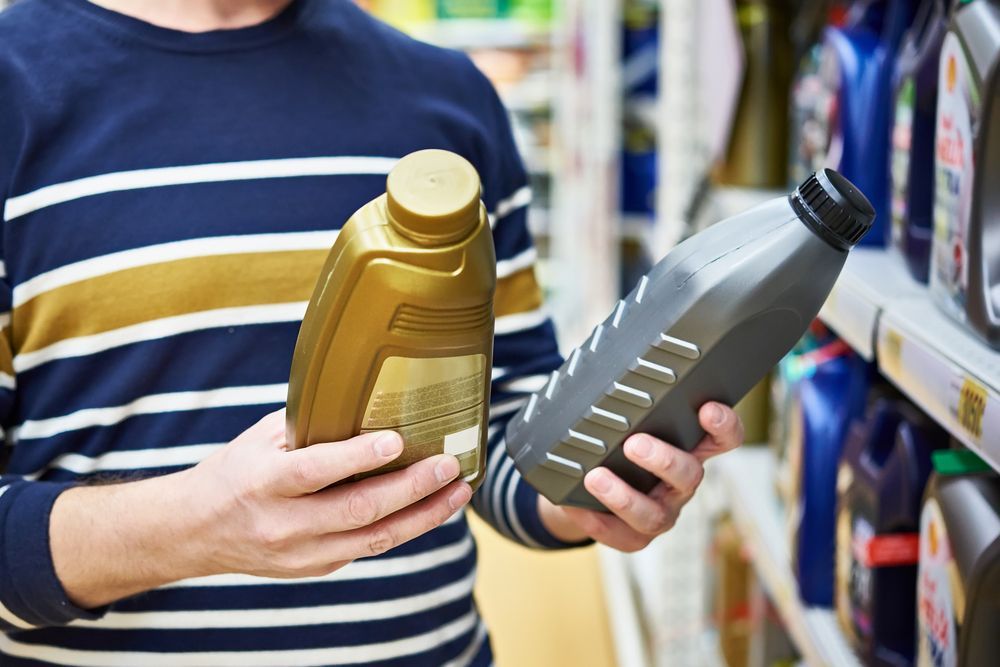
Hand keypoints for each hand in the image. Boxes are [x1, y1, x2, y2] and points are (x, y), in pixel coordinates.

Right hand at [190, 409, 472, 577]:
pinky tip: (432, 507)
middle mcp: (284, 523)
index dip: (359, 457)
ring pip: (375, 538)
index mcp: (265, 481)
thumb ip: (311, 422)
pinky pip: (370, 547)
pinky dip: (405, 526)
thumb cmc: (237, 471)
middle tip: (448, 464)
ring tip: (458, 490)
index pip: (316, 470)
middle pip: (358, 510)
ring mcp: (302, 553)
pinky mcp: (316, 568)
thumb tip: (369, 394)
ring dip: (424, 515)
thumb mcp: (261, 437)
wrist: (195, 531)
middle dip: (411, 487)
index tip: (396, 439)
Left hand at [537, 402, 742, 550]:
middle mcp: (679, 483)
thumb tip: (606, 357)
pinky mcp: (633, 537)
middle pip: (690, 476)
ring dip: (625, 496)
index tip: (707, 409)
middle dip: (664, 459)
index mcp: (687, 448)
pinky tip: (577, 506)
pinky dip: (597, 520)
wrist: (578, 489)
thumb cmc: (609, 445)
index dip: (724, 426)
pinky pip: (621, 535)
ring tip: (596, 477)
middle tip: (634, 443)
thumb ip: (624, 399)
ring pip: (656, 515)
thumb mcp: (621, 419)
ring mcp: (661, 512)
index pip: (723, 438)